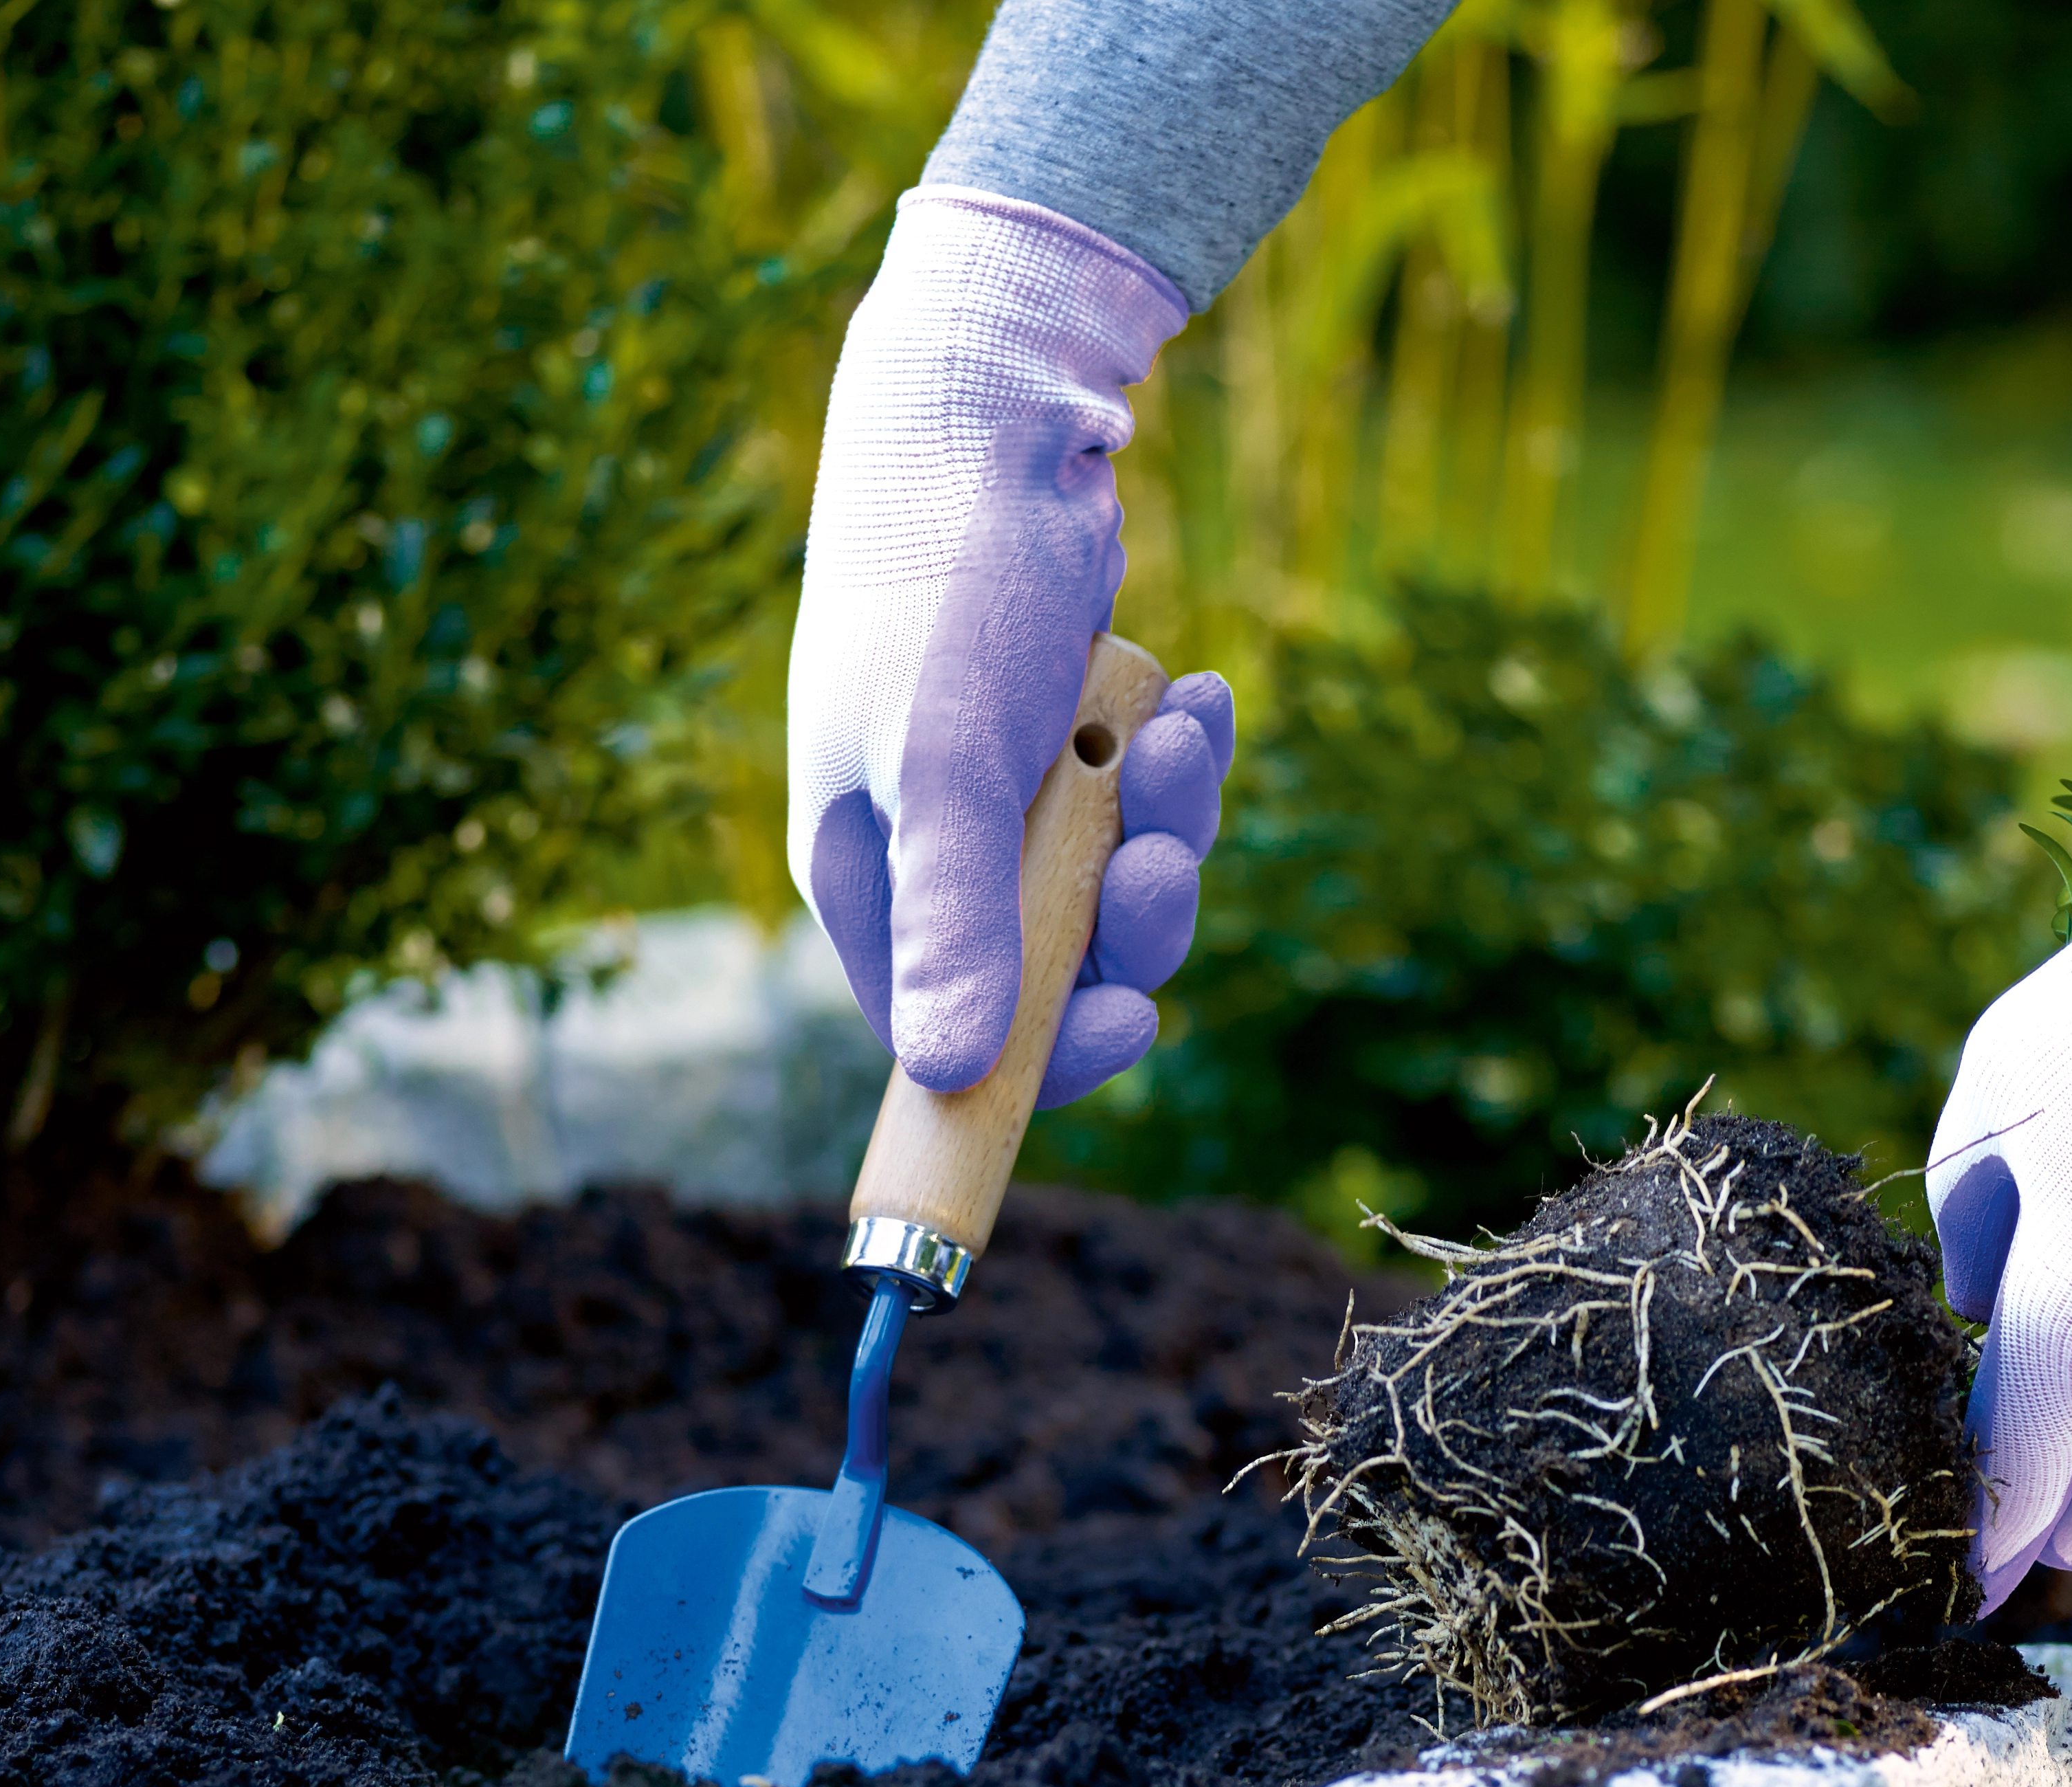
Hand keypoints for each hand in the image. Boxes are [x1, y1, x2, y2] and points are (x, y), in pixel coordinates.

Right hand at [786, 188, 1232, 1107]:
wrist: (991, 429)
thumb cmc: (946, 595)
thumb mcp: (945, 769)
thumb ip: (955, 920)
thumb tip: (950, 1071)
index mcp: (871, 879)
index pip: (956, 1031)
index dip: (1050, 1048)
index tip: (1135, 1021)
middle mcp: (935, 851)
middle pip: (1064, 965)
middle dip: (1133, 911)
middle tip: (1161, 853)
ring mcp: (1009, 795)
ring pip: (1123, 879)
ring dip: (1171, 819)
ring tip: (1179, 732)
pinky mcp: (1071, 738)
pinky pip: (1148, 796)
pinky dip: (1180, 756)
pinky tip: (1200, 700)